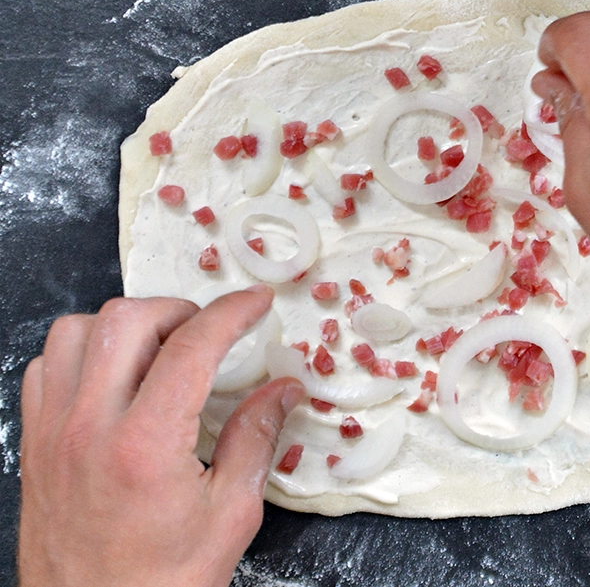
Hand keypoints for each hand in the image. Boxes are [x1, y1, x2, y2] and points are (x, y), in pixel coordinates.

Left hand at [18, 288, 305, 586]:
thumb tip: (283, 391)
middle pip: (126, 320)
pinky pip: (44, 370)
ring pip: (74, 334)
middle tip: (210, 332)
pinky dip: (79, 356)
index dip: (231, 313)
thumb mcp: (230, 515)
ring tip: (160, 350)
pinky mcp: (33, 448)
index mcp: (144, 446)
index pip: (191, 346)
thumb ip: (256, 440)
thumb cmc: (161, 584)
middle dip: (178, 310)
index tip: (255, 303)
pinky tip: (114, 379)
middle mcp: (88, 430)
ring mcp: (52, 436)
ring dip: (123, 327)